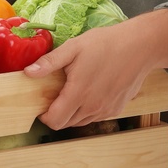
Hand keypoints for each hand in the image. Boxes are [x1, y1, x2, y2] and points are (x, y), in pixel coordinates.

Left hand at [24, 8, 167, 130]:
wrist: (139, 47)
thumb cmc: (106, 44)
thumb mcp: (73, 48)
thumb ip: (50, 62)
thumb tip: (28, 73)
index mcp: (78, 94)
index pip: (54, 121)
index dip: (44, 116)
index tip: (42, 105)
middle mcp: (93, 107)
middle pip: (66, 123)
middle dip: (57, 114)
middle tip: (56, 95)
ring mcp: (106, 109)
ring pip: (82, 122)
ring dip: (73, 113)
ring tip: (73, 92)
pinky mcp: (117, 108)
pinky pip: (96, 117)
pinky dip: (88, 110)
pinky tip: (90, 92)